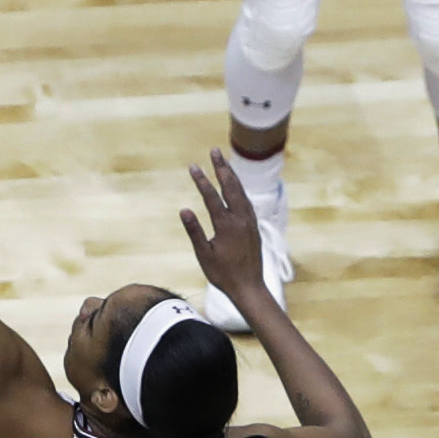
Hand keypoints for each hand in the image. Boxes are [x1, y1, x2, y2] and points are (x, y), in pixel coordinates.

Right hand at [178, 152, 270, 299]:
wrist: (249, 287)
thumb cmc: (223, 275)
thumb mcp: (204, 255)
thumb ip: (195, 231)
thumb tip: (184, 210)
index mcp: (226, 225)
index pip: (211, 197)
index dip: (201, 180)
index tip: (193, 166)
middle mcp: (241, 219)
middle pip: (231, 187)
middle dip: (222, 167)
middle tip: (215, 151)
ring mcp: (250, 222)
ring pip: (241, 192)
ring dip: (232, 176)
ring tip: (224, 163)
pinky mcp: (254, 226)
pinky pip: (247, 201)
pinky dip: (240, 189)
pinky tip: (236, 186)